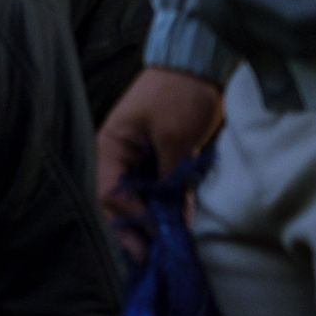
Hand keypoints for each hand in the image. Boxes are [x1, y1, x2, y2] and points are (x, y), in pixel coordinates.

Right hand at [96, 67, 225, 247]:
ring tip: (167, 247)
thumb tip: (171, 215)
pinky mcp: (166, 153)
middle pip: (122, 200)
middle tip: (153, 256)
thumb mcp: (174, 136)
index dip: (129, 218)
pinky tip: (181, 223)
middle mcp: (122, 154)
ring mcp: (144, 154)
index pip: (111, 193)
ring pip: (143, 196)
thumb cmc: (181, 93)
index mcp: (112, 147)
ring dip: (154, 219)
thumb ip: (169, 176)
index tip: (151, 237)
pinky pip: (162, 185)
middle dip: (137, 227)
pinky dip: (170, 203)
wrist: (205, 59)